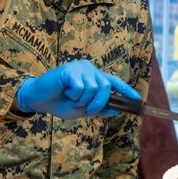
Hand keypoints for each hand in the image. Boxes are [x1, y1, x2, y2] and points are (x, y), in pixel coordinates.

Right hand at [16, 60, 139, 118]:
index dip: (126, 90)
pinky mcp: (70, 69)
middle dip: (98, 102)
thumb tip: (116, 111)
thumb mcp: (82, 110)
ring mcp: (80, 67)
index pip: (114, 82)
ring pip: (93, 88)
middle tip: (87, 108)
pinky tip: (65, 92)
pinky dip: (74, 95)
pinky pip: (81, 87)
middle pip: (105, 87)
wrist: (40, 101)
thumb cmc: (60, 103)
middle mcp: (89, 69)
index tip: (137, 99)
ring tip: (71, 98)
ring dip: (82, 100)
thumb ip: (98, 109)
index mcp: (94, 78)